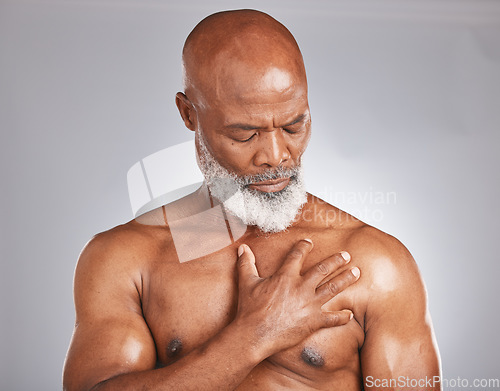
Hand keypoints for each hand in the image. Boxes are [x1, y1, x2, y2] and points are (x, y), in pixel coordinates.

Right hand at [234, 239, 360, 357]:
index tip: (309, 242)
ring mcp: (309, 304)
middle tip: (346, 255)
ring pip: (333, 288)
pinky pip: (332, 319)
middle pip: (323, 269)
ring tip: (356, 272)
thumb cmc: (250, 309)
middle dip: (336, 260)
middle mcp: (301, 287)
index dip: (304, 247)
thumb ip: (246, 263)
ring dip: (346, 279)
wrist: (254, 334)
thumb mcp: (246, 282)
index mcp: (286, 276)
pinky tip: (350, 314)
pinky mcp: (313, 322)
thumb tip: (242, 248)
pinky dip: (342, 317)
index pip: (298, 255)